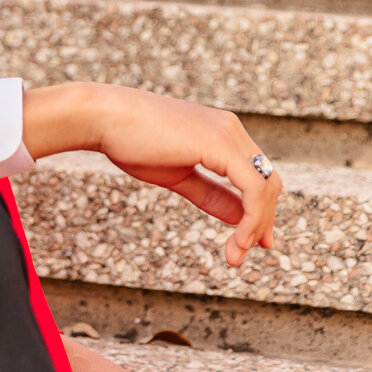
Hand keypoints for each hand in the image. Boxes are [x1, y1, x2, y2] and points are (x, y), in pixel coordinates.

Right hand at [23, 84, 282, 266]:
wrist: (103, 117)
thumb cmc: (130, 141)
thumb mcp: (177, 174)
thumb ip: (210, 193)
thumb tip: (238, 217)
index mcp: (221, 132)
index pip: (256, 174)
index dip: (259, 210)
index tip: (251, 242)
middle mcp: (231, 129)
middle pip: (268, 181)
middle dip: (262, 221)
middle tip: (244, 253)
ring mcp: (228, 134)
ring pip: (266, 186)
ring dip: (256, 225)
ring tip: (236, 254)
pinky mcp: (220, 144)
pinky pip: (253, 188)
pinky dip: (252, 219)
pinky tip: (237, 240)